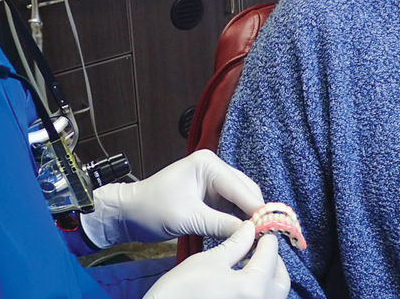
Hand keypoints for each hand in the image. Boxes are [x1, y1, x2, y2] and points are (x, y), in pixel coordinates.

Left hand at [81, 149, 263, 247]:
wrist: (128, 213)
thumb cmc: (152, 209)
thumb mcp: (188, 218)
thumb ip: (221, 224)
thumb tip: (251, 232)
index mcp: (208, 164)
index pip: (241, 188)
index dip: (257, 209)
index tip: (271, 228)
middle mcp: (214, 167)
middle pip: (246, 191)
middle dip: (255, 212)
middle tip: (267, 234)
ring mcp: (213, 179)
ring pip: (241, 199)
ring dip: (248, 216)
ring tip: (258, 235)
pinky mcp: (210, 193)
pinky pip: (231, 205)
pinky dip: (237, 218)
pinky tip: (244, 231)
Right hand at [143, 222, 289, 298]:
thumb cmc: (180, 291)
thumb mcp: (208, 261)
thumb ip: (235, 245)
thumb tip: (249, 229)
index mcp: (253, 287)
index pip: (270, 255)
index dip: (266, 238)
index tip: (261, 230)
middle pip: (280, 280)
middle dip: (274, 261)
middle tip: (260, 247)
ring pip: (274, 293)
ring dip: (268, 277)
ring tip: (250, 263)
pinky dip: (259, 290)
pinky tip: (243, 280)